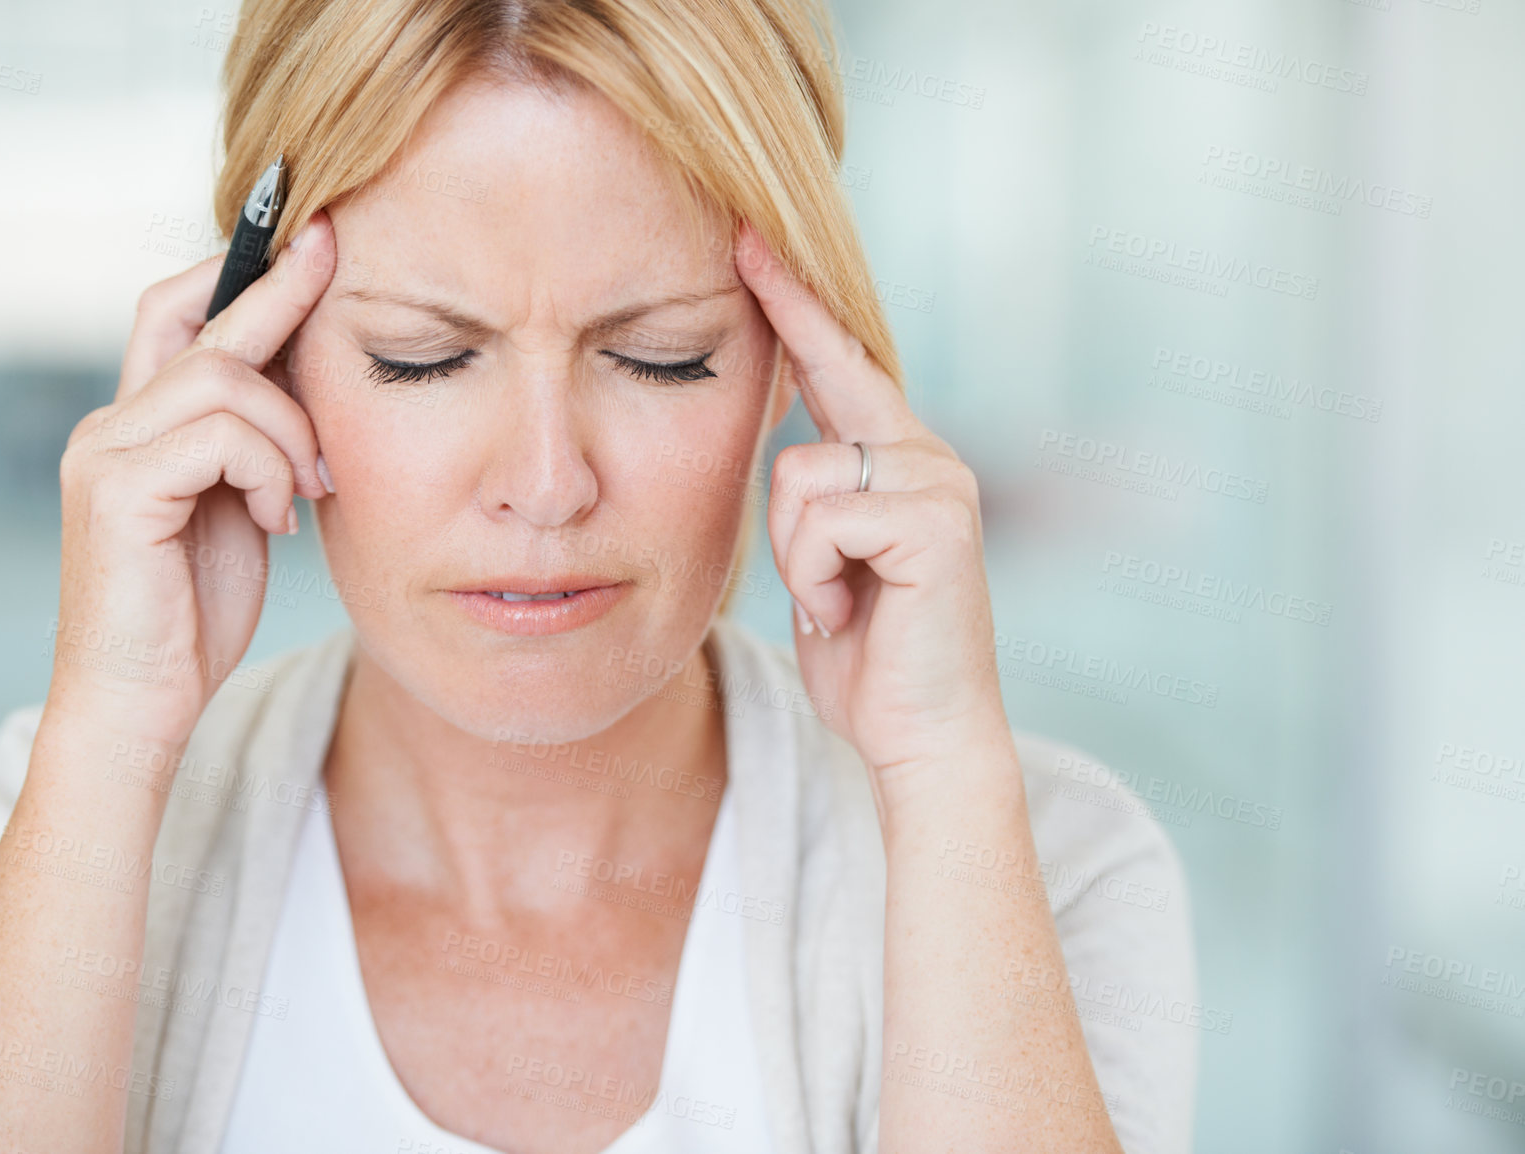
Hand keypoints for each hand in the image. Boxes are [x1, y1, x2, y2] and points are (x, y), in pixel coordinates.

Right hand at [47, 213, 336, 748]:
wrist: (141, 705)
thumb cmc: (193, 617)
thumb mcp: (241, 512)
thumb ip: (254, 449)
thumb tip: (310, 386)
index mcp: (140, 428)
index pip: (181, 317)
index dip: (243, 273)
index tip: (313, 237)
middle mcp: (110, 426)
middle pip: (202, 327)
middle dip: (279, 291)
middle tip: (335, 250)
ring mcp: (103, 452)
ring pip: (224, 380)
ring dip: (292, 431)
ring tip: (310, 491)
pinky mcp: (114, 488)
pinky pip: (220, 435)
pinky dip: (269, 471)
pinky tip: (278, 519)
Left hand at [735, 222, 1011, 819]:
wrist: (921, 738)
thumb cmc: (867, 661)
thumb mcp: (824, 568)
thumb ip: (813, 507)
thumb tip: (785, 462)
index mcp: (896, 462)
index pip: (839, 363)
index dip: (795, 302)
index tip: (749, 240)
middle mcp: (926, 456)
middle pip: (820, 392)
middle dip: (787, 422)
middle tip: (777, 447)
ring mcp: (938, 483)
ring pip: (798, 473)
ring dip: (792, 555)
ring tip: (834, 601)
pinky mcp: (937, 521)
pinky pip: (821, 519)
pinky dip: (814, 578)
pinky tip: (847, 615)